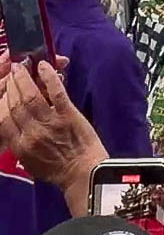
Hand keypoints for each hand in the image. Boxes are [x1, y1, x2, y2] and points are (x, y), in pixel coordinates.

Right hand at [0, 60, 105, 212]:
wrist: (82, 171)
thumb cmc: (55, 168)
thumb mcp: (28, 161)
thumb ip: (18, 142)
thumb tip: (10, 123)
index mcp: (19, 146)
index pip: (3, 119)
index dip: (1, 100)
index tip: (3, 89)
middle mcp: (30, 133)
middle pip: (15, 104)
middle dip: (11, 85)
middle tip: (11, 72)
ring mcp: (49, 121)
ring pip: (31, 95)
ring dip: (25, 78)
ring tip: (22, 66)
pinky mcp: (67, 113)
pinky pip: (55, 90)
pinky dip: (48, 76)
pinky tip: (43, 65)